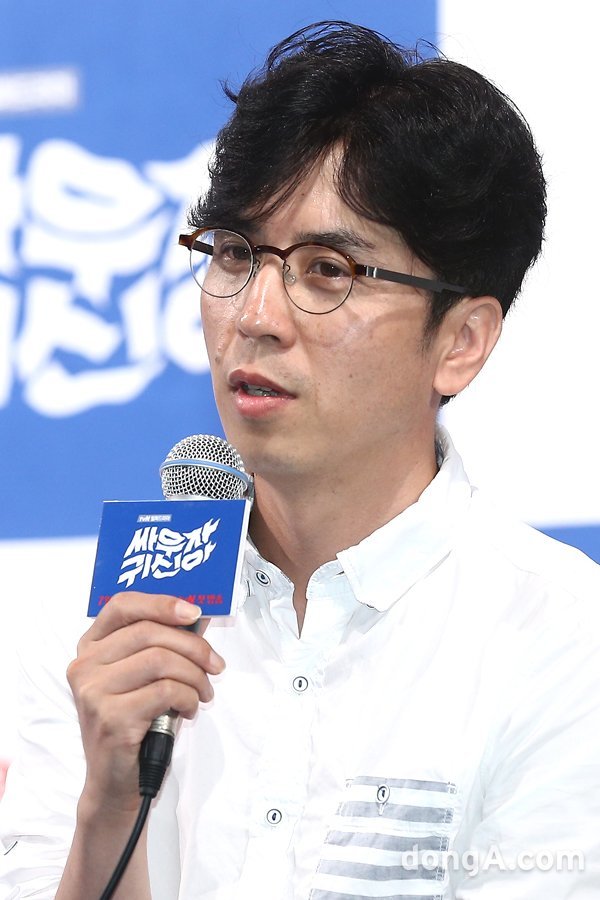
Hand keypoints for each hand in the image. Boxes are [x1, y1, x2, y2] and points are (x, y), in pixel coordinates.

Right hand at [67, 592, 223, 815]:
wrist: (114, 783)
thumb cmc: (135, 722)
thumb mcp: (143, 677)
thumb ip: (161, 645)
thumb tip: (197, 617)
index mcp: (90, 647)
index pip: (122, 605)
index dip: (160, 603)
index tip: (194, 612)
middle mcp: (85, 665)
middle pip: (149, 632)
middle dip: (194, 646)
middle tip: (216, 665)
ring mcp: (93, 692)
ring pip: (161, 660)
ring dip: (195, 676)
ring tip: (203, 693)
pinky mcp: (110, 718)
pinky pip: (165, 691)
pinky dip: (189, 698)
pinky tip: (189, 709)